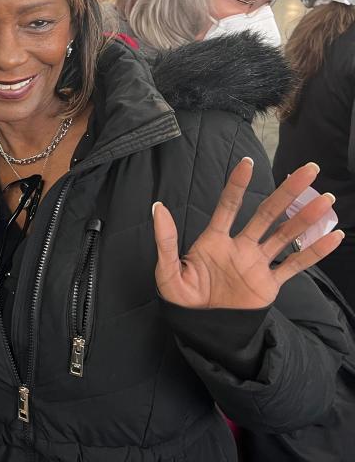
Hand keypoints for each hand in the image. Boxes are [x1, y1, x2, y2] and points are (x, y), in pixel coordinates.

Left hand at [153, 158, 343, 308]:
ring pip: (285, 235)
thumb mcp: (168, 270)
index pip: (229, 207)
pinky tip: (334, 237)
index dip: (237, 185)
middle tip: (308, 170)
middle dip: (286, 192)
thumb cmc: (181, 298)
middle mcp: (240, 247)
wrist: (201, 329)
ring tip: (326, 198)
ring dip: (305, 218)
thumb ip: (166, 240)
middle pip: (267, 214)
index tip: (247, 162)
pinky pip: (295, 265)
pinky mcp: (270, 284)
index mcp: (214, 241)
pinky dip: (314, 252)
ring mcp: (257, 264)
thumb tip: (158, 207)